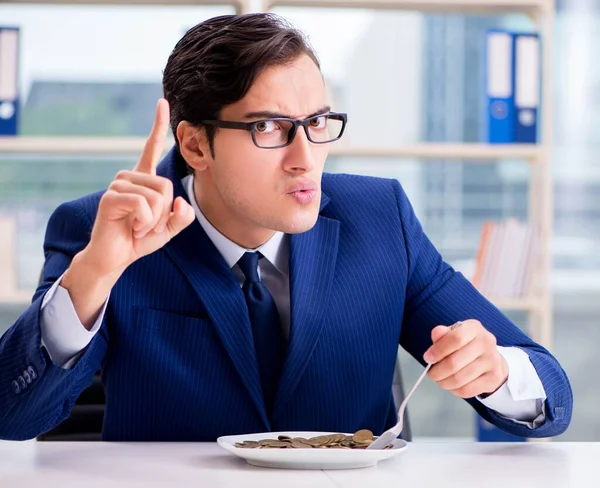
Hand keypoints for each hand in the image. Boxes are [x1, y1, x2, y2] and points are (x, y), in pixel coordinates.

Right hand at [83, 98, 194, 275]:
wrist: (115, 257)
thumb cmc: (138, 239)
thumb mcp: (168, 228)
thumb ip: (182, 216)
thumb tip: (181, 202)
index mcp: (143, 179)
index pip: (151, 148)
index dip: (158, 126)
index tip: (162, 102)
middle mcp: (129, 177)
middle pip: (166, 186)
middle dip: (163, 212)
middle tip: (146, 224)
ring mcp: (118, 185)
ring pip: (156, 197)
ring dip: (153, 220)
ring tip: (137, 226)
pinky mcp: (111, 197)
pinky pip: (144, 206)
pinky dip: (144, 222)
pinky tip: (131, 228)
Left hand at [423, 320, 508, 398]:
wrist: (490, 358)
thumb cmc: (466, 345)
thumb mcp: (453, 334)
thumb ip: (442, 334)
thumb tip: (436, 334)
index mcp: (474, 328)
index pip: (455, 339)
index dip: (438, 350)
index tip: (428, 358)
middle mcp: (486, 342)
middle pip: (454, 363)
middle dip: (437, 371)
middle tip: (431, 373)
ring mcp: (492, 361)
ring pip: (459, 379)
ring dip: (444, 382)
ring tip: (440, 380)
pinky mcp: (494, 377)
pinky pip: (467, 390)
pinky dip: (454, 390)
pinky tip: (452, 385)